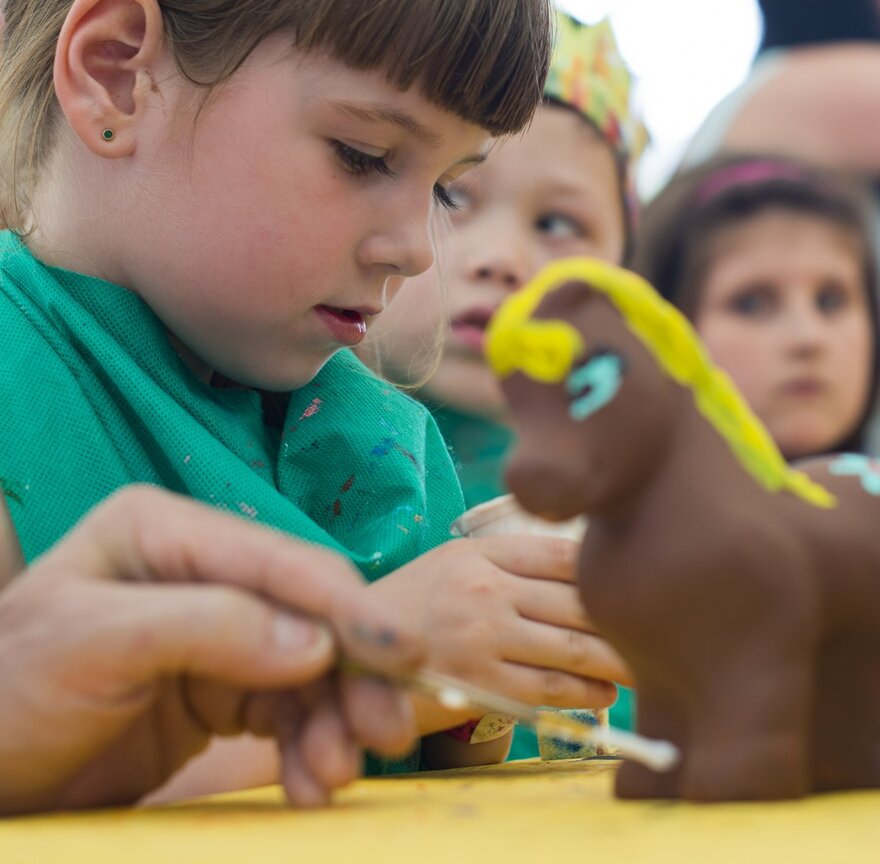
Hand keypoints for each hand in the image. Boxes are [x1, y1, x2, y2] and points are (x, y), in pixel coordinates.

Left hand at [0, 487, 424, 813]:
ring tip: (335, 776)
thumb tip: (316, 643)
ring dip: (334, 723)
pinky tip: (311, 784)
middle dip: (351, 676)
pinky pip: (287, 712)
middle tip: (387, 732)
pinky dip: (308, 748)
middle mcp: (203, 574)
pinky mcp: (219, 690)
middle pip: (308, 616)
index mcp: (167, 533)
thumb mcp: (94, 643)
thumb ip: (207, 627)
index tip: (402, 653)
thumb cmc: (7, 692)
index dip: (347, 606)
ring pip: (309, 669)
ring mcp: (216, 633)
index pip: (279, 562)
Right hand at [371, 535, 630, 732]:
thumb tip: (582, 567)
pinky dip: (584, 693)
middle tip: (658, 629)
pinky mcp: (477, 684)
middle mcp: (484, 589)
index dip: (607, 569)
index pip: (563, 553)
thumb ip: (510, 560)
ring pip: (571, 648)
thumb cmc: (414, 605)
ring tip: (639, 666)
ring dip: (614, 661)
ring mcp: (481, 638)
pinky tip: (604, 694)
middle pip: (578, 601)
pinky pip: (547, 689)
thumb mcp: (454, 562)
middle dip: (624, 620)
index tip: (638, 581)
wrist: (349, 652)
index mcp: (481, 552)